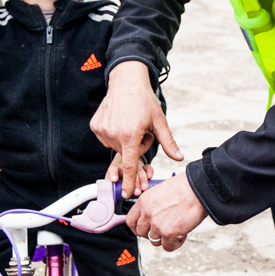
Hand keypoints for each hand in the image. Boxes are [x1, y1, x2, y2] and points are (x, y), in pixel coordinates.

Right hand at [92, 60, 181, 194]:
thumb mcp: (159, 121)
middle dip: (135, 148)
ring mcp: (102, 130)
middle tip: (141, 131)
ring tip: (130, 124)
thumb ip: (168, 142)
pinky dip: (114, 134)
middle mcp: (113, 134)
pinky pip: (106, 139)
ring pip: (116, 147)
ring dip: (125, 141)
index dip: (129, 182)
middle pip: (126, 154)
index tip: (126, 194)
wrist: (126, 81)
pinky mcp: (95, 126)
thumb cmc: (144, 100)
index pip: (130, 166)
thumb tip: (178, 158)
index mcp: (130, 135)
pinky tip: (120, 121)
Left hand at [128, 173, 204, 251]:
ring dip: (165, 238)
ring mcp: (157, 224)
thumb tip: (152, 217)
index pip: (130, 221)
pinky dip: (176, 243)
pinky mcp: (168, 233)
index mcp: (143, 201)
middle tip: (164, 229)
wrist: (198, 189)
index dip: (137, 228)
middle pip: (142, 233)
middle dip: (152, 233)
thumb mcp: (161, 191)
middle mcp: (147, 213)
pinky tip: (183, 234)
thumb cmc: (184, 188)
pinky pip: (168, 247)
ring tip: (177, 229)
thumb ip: (153, 205)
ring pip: (155, 241)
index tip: (144, 230)